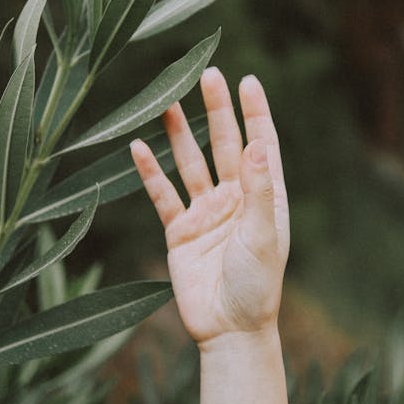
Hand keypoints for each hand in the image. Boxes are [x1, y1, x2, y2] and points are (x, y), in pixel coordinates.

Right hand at [131, 68, 288, 345]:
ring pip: (190, 163)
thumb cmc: (257, 286)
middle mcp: (235, 198)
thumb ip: (260, 189)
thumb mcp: (264, 235)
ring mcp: (205, 213)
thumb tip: (258, 143)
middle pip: (223, 144)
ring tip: (167, 101)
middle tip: (206, 74)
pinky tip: (138, 146)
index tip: (247, 80)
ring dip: (179, 134)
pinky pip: (162, 194)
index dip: (254, 112)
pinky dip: (150, 172)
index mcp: (265, 197)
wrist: (228, 330)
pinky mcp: (179, 231)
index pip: (260, 144)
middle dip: (215, 110)